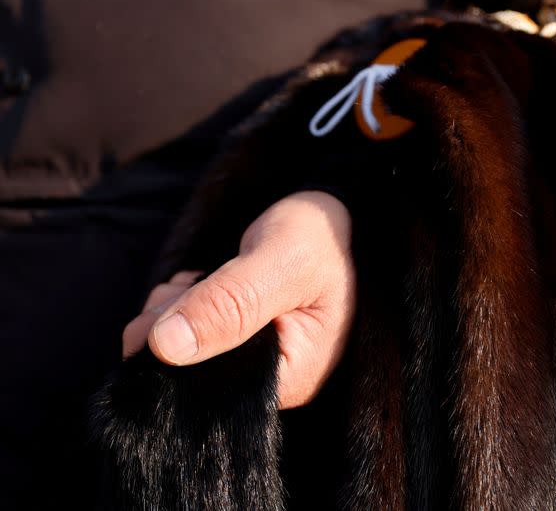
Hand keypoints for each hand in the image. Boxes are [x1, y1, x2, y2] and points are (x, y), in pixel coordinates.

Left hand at [122, 191, 355, 408]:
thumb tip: (164, 347)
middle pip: (192, 372)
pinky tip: (202, 285)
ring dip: (176, 310)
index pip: (209, 386)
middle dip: (174, 323)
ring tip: (203, 278)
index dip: (176, 348)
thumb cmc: (323, 240)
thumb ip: (228, 303)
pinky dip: (185, 307)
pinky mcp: (245, 344)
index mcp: (293, 375)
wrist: (338, 220)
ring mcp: (257, 363)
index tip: (180, 298)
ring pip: (185, 353)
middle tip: (197, 280)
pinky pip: (194, 338)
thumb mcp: (281, 262)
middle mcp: (274, 380)